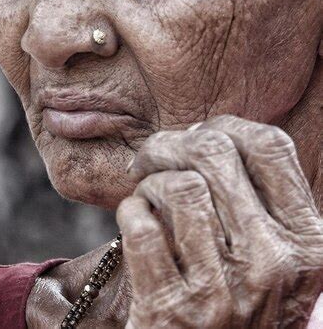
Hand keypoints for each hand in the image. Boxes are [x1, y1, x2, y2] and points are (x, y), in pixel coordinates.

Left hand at [116, 116, 322, 327]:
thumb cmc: (237, 305)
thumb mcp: (274, 256)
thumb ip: (257, 198)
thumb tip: (210, 131)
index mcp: (308, 244)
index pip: (269, 145)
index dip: (226, 127)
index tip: (199, 135)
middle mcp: (273, 264)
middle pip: (214, 151)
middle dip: (172, 143)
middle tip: (153, 157)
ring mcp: (223, 291)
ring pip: (176, 184)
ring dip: (151, 182)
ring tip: (148, 199)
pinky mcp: (170, 309)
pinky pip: (140, 222)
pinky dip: (130, 212)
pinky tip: (136, 223)